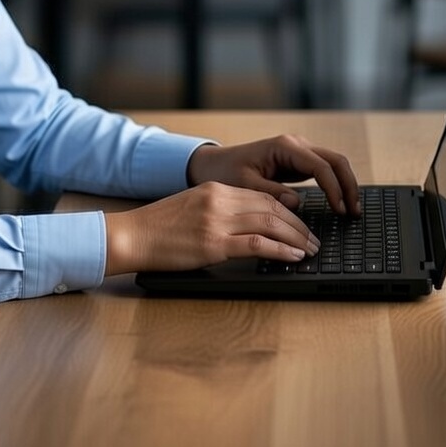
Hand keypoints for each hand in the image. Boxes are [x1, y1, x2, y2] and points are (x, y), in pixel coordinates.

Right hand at [104, 182, 320, 275]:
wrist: (131, 235)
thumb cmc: (157, 227)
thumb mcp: (191, 207)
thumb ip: (218, 210)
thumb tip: (248, 225)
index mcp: (214, 189)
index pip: (262, 195)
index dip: (287, 210)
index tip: (301, 224)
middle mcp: (219, 200)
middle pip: (271, 207)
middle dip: (298, 225)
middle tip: (313, 240)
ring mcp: (217, 222)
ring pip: (270, 223)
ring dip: (296, 238)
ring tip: (310, 250)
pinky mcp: (213, 244)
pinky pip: (257, 244)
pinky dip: (280, 250)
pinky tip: (293, 256)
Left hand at [186, 134, 359, 216]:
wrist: (214, 164)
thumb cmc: (225, 172)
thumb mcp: (244, 185)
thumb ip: (270, 193)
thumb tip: (296, 202)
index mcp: (283, 147)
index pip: (320, 166)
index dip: (334, 189)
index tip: (340, 210)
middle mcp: (295, 145)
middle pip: (335, 160)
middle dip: (348, 185)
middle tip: (355, 212)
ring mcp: (298, 152)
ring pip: (333, 164)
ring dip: (345, 185)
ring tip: (352, 211)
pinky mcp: (298, 162)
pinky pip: (324, 171)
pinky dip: (335, 185)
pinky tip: (340, 203)